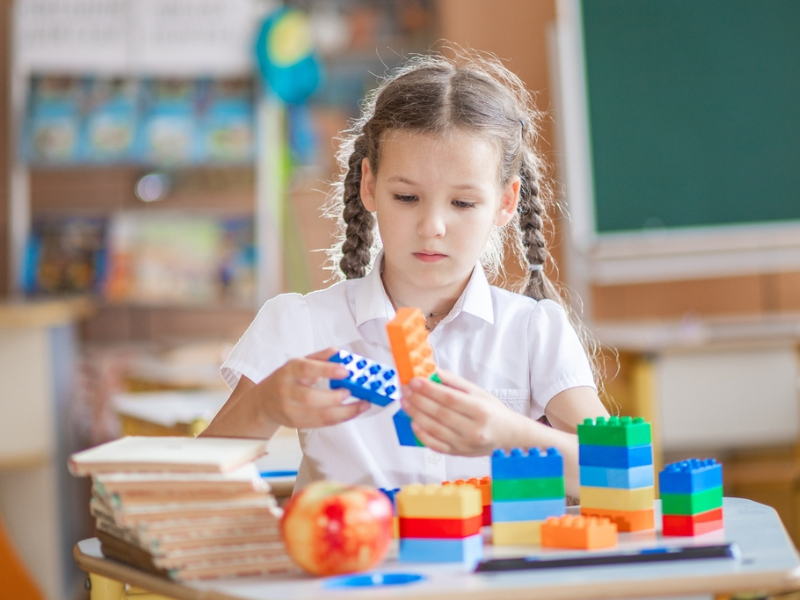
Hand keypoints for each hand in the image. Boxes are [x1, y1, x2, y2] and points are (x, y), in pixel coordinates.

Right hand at [257, 348, 369, 428]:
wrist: (265, 402)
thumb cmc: (287, 379)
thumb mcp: (299, 362)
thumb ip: (321, 357)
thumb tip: (340, 353)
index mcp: (288, 371)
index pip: (305, 368)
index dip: (326, 370)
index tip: (345, 371)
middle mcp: (286, 391)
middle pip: (310, 398)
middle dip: (335, 397)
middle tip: (351, 391)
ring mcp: (290, 411)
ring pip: (319, 416)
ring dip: (345, 412)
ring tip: (362, 405)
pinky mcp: (297, 424)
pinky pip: (322, 424)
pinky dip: (340, 418)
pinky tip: (352, 412)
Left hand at [400, 368, 518, 455]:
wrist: (508, 436)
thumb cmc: (493, 411)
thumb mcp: (478, 392)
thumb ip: (454, 382)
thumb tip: (432, 371)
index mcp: (480, 410)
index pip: (450, 399)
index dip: (429, 390)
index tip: (414, 381)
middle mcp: (473, 430)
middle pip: (440, 414)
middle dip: (419, 400)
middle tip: (406, 389)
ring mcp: (465, 444)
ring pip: (435, 429)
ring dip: (416, 414)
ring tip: (405, 402)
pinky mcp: (458, 453)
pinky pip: (436, 445)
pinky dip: (422, 435)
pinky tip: (413, 422)